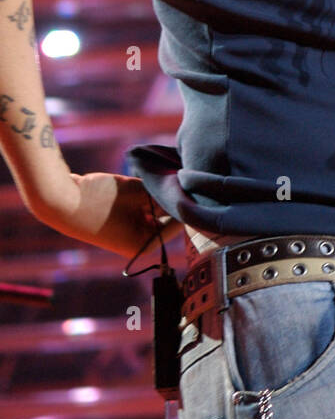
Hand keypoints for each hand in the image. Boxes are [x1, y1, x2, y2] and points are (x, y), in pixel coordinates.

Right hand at [29, 169, 182, 260]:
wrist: (61, 202)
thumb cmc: (99, 199)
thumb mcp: (136, 192)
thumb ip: (161, 192)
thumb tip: (184, 189)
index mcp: (145, 245)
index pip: (177, 222)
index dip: (184, 201)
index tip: (189, 181)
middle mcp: (139, 244)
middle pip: (167, 218)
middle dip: (170, 196)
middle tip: (176, 173)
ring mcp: (129, 234)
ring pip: (155, 211)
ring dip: (157, 194)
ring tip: (159, 175)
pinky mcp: (121, 223)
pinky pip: (142, 209)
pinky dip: (145, 196)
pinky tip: (145, 180)